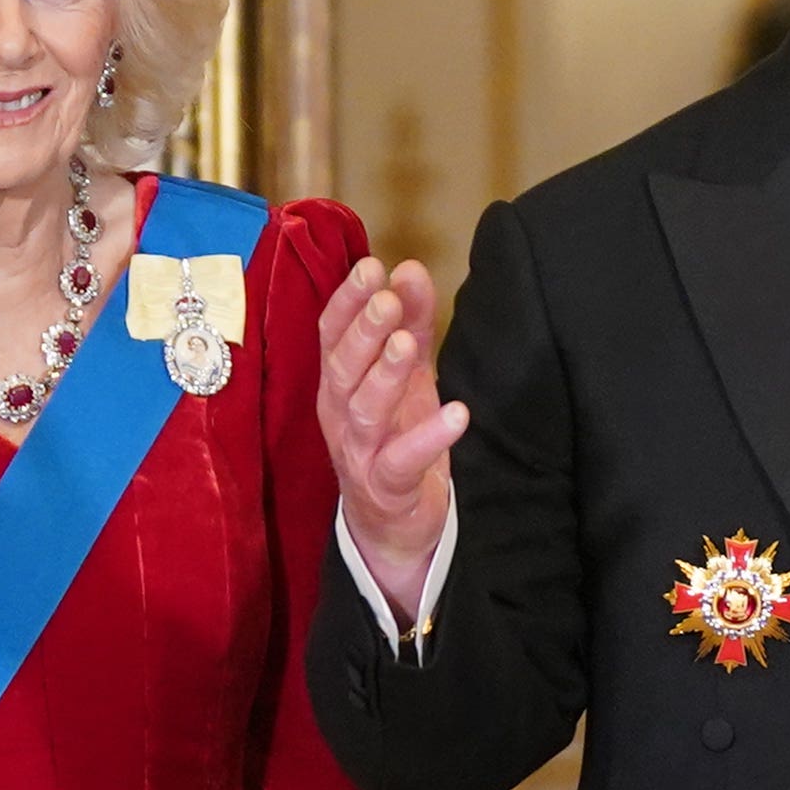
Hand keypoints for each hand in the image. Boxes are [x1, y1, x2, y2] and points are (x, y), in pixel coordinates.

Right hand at [317, 257, 465, 626]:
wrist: (392, 522)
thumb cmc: (394, 435)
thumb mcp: (406, 373)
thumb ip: (411, 321)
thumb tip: (409, 268)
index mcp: (338, 381)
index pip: (331, 334)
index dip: (347, 301)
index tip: (371, 267)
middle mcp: (339, 414)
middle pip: (341, 368)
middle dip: (364, 331)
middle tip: (388, 301)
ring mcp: (358, 452)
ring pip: (363, 410)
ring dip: (385, 375)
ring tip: (410, 345)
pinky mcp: (386, 487)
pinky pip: (403, 461)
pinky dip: (429, 438)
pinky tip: (458, 412)